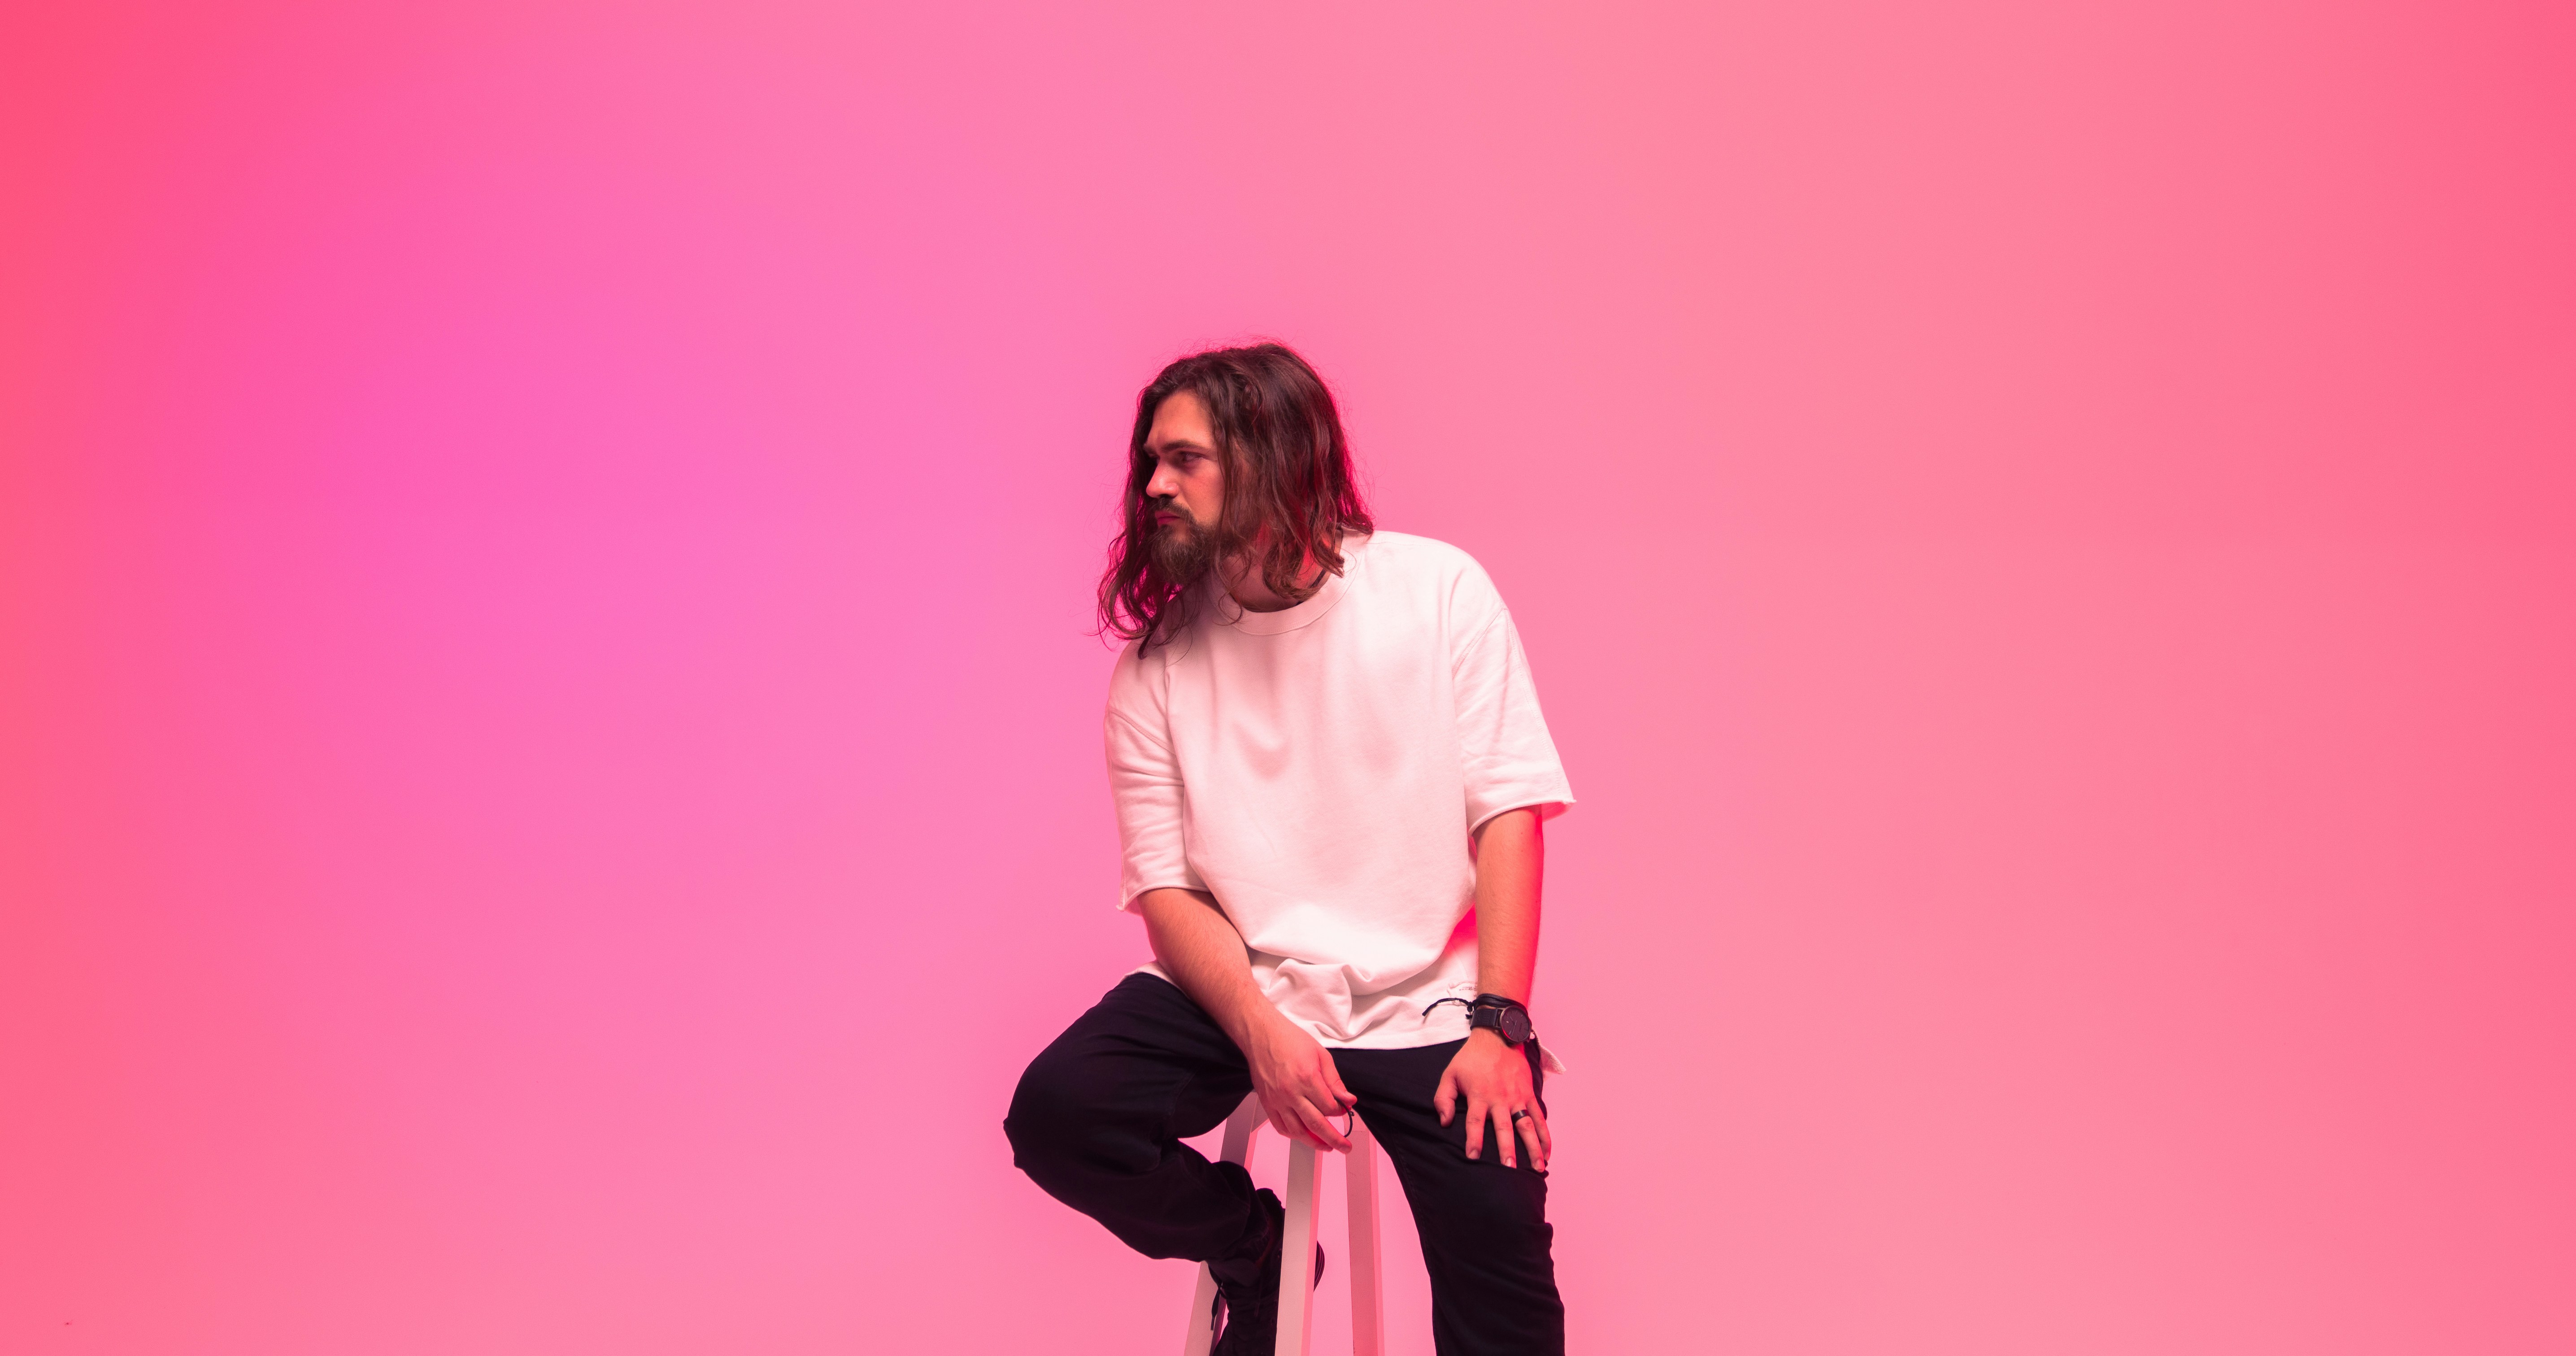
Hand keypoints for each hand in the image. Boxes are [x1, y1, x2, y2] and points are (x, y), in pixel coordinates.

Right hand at [1243, 1012, 1358, 1152]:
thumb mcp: (1321, 1054)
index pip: (1329, 1107)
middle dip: (1334, 1138)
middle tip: (1345, 1147)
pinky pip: (1280, 1126)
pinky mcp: (1267, 1103)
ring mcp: (1277, 1099)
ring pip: (1297, 1131)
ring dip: (1313, 1142)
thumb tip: (1348, 1100)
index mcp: (1307, 1078)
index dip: (1340, 1111)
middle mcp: (1291, 1092)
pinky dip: (1293, 1135)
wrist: (1261, 1034)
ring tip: (1326, 1146)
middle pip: (1316, 1124)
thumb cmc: (1290, 1040)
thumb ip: (1335, 1081)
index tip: (1344, 1110)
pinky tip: (1302, 1136)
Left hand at [1435, 1030, 1549, 1169]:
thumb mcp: (1450, 1074)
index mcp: (1479, 1095)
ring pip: (1527, 1125)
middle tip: (1509, 1169)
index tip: (1473, 1158)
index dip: (1474, 1140)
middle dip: (1507, 1149)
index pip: (1475, 1122)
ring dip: (1533, 1147)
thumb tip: (1444, 1122)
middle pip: (1504, 1128)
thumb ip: (1443, 1098)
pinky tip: (1547, 1152)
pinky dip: (1545, 1135)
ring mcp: (1518, 1097)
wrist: (1497, 1036)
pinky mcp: (1529, 1095)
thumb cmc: (1471, 1059)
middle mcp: (1500, 1098)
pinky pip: (1539, 1117)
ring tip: (1537, 1167)